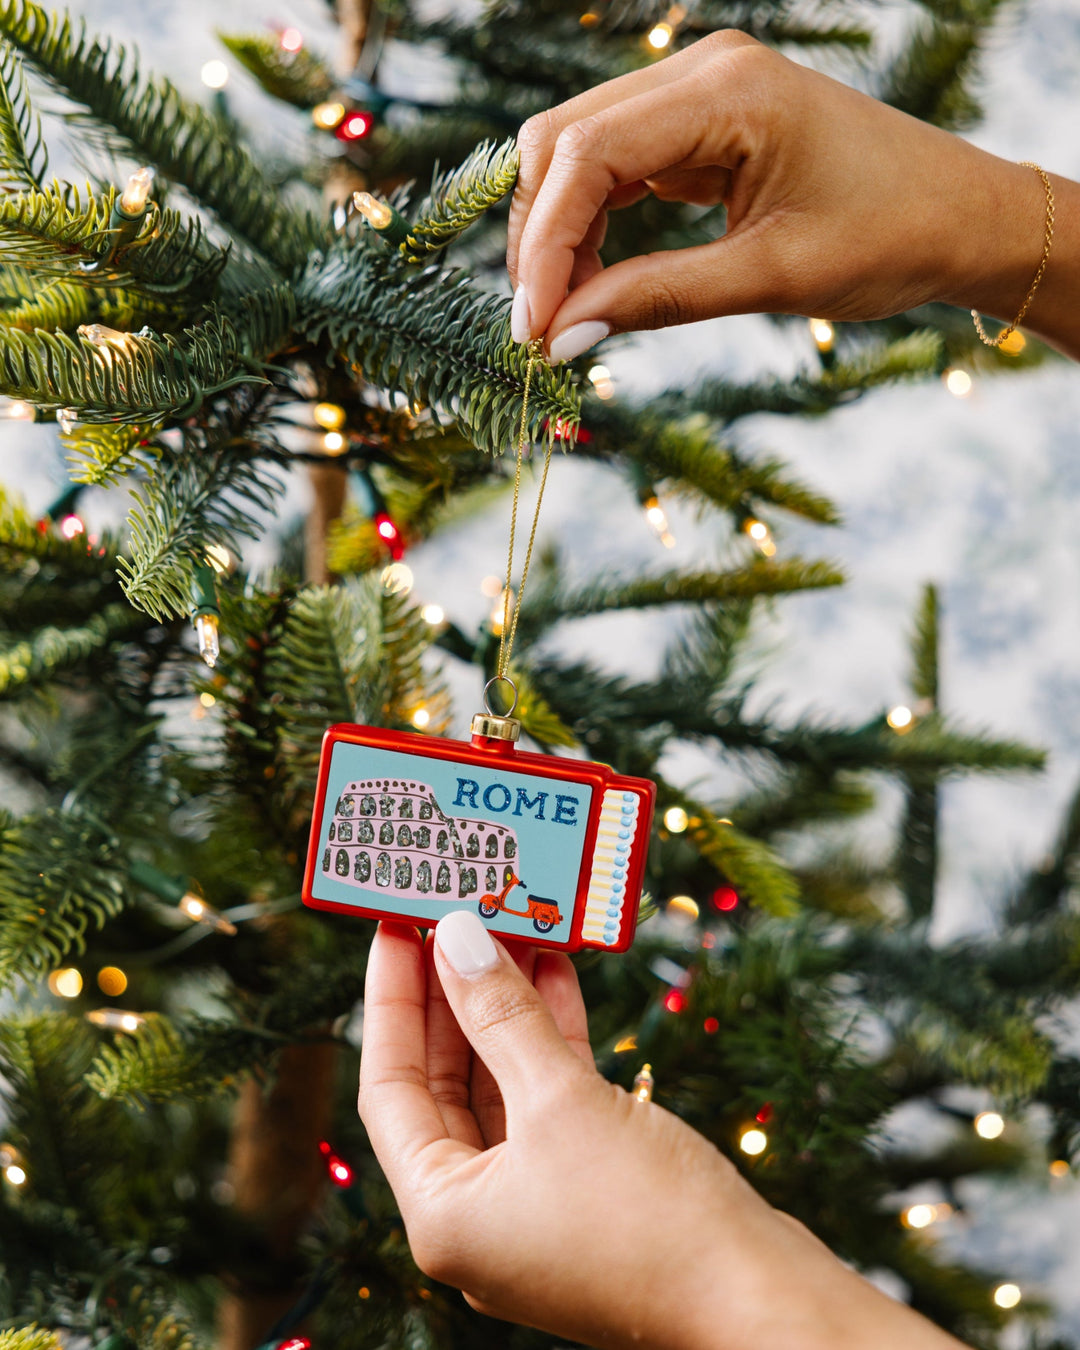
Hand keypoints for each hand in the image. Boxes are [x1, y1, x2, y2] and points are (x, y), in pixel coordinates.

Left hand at [358, 913, 965, 1349]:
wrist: (762, 1301)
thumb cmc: (650, 1221)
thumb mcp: (561, 1102)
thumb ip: (502, 1017)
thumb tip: (458, 939)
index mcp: (444, 1214)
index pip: (391, 1087)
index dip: (390, 1002)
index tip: (394, 930)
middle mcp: (479, 1216)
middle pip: (444, 1084)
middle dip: (453, 998)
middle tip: (452, 920)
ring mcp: (535, 1206)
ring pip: (502, 1087)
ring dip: (507, 1010)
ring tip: (511, 930)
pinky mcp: (588, 1193)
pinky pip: (550, 1102)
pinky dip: (552, 1041)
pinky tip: (558, 977)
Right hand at [507, 32, 1079, 361]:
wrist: (961, 217)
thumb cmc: (890, 238)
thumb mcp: (772, 277)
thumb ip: (660, 299)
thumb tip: (564, 334)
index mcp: (728, 93)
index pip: (588, 155)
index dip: (545, 245)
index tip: (533, 328)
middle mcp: (703, 73)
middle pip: (564, 140)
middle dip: (538, 237)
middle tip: (538, 329)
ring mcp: (699, 91)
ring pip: (578, 150)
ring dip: (557, 232)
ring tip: (562, 314)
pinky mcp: (700, 123)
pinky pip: (615, 165)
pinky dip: (591, 224)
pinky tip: (591, 280)